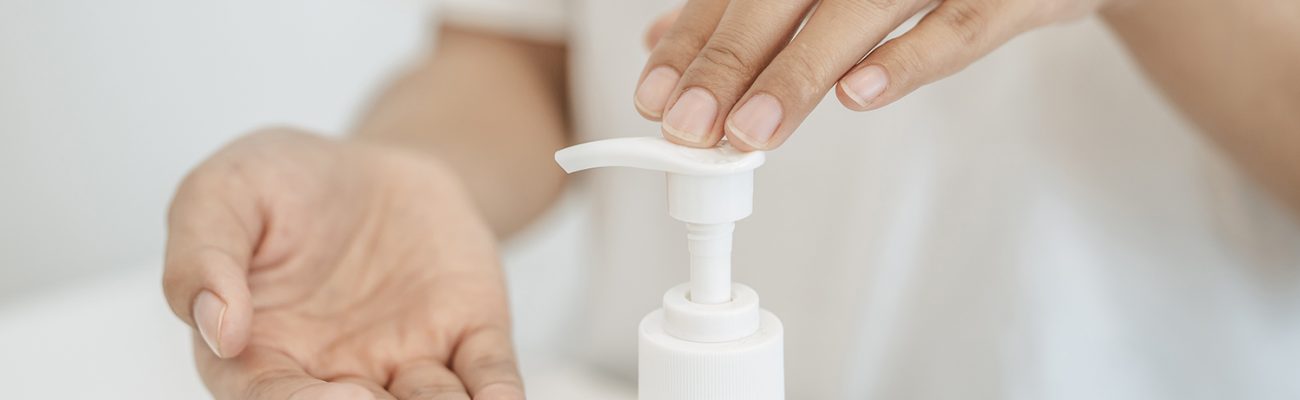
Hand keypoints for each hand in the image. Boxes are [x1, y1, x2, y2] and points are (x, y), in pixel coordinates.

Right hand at [162, 129, 522, 399]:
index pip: (270, 399)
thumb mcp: (223, 192)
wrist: (376, 163)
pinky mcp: (467, 337)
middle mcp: (335, 376)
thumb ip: (202, 254)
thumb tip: (216, 326)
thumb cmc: (287, 184)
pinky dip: (499, 399)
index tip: (335, 397)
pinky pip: (488, 379)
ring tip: (442, 399)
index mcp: (261, 354)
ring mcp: (405, 362)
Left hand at [633, 0, 1108, 149]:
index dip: (697, 38)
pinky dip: (909, 61)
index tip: (656, 93)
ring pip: (859, 10)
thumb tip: (667, 44)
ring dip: (799, 71)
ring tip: (750, 130)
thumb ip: (762, 7)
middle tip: (688, 124)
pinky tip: (858, 97)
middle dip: (730, 59)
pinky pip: (959, 25)